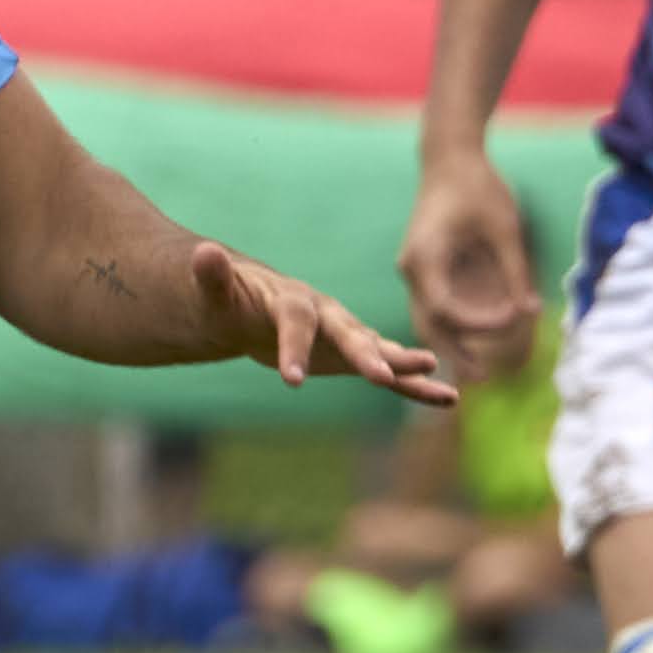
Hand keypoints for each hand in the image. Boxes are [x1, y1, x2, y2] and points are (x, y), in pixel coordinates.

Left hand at [192, 240, 454, 404]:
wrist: (252, 306)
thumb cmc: (230, 301)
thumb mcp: (215, 293)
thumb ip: (213, 277)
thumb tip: (203, 254)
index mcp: (294, 299)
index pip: (296, 320)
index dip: (293, 346)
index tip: (288, 380)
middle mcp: (330, 314)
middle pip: (350, 332)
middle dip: (366, 354)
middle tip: (380, 376)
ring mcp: (348, 335)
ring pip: (382, 351)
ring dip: (408, 366)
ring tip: (442, 381)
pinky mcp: (357, 357)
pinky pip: (392, 375)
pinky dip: (418, 387)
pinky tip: (450, 399)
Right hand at [398, 143, 545, 386]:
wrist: (451, 158)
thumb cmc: (479, 187)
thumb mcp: (504, 228)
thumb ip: (516, 272)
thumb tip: (530, 313)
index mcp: (425, 258)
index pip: (446, 309)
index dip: (480, 323)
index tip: (515, 316)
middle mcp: (414, 269)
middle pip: (428, 324)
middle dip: (454, 353)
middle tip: (482, 380)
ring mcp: (418, 271)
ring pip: (430, 320)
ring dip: (454, 344)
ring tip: (482, 372)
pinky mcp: (428, 270)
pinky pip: (438, 307)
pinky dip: (457, 326)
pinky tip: (481, 342)